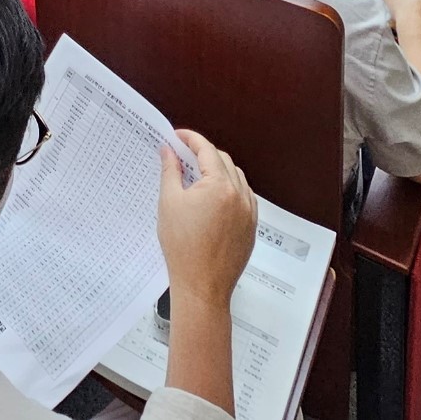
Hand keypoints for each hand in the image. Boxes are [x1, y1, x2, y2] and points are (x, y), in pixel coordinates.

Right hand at [157, 129, 256, 312]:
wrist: (202, 284)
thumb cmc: (183, 247)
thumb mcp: (169, 203)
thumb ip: (170, 171)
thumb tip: (168, 151)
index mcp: (220, 186)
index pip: (206, 150)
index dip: (191, 138)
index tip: (177, 136)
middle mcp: (240, 196)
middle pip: (223, 161)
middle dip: (203, 153)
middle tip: (182, 154)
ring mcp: (249, 212)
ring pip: (236, 178)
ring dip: (218, 170)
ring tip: (196, 175)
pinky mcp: (251, 227)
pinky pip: (244, 197)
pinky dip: (230, 189)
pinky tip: (213, 197)